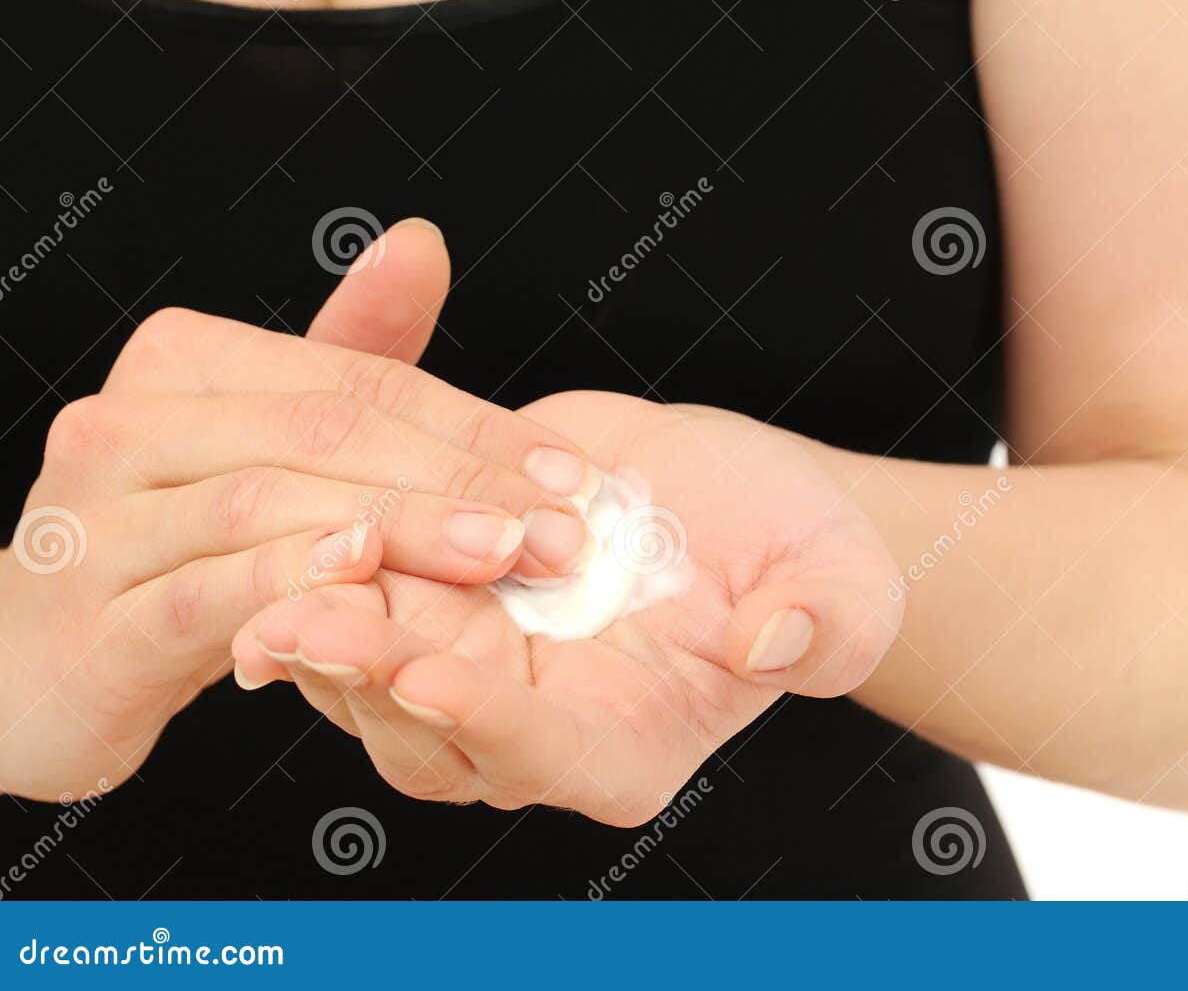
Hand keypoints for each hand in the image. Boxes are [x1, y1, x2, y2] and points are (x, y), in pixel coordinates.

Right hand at [0, 222, 595, 799]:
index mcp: (181, 365)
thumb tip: (420, 240)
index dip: (475, 424)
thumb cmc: (176, 540)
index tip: (570, 472)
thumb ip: (350, 352)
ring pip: (269, 504)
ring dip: (401, 529)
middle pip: (324, 433)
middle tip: (561, 526)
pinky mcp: (88, 624)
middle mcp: (125, 423)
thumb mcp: (269, 441)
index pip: (357, 380)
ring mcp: (93, 521)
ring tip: (501, 553)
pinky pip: (204, 591)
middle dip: (458, 478)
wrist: (36, 662)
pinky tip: (367, 578)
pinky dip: (292, 580)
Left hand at [232, 392, 900, 824]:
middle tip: (305, 610)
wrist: (740, 499)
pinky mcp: (437, 597)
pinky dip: (326, 546)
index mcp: (627, 747)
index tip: (426, 672)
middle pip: (422, 724)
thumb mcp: (843, 587)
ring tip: (284, 543)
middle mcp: (532, 727)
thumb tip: (778, 641)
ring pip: (368, 662)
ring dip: (320, 609)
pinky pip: (362, 588)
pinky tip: (295, 492)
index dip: (482, 719)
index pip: (540, 756)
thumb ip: (825, 625)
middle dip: (363, 666)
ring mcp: (476, 665)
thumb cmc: (808, 557)